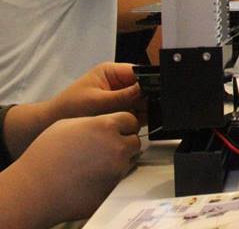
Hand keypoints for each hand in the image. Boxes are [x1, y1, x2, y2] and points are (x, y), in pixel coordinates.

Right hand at [12, 113, 140, 224]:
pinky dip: (110, 178)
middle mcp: (116, 147)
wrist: (33, 188)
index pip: (131, 120)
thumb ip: (95, 121)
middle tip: (103, 149)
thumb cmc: (45, 156)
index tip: (117, 129)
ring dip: (118, 161)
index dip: (123, 125)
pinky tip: (92, 177)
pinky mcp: (113, 189)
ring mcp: (116, 170)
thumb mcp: (68, 124)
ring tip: (94, 164)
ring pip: (129, 162)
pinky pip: (119, 180)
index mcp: (106, 127)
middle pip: (133, 141)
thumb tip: (108, 122)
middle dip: (123, 143)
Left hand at [48, 62, 145, 125]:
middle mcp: (118, 82)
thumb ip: (124, 96)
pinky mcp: (119, 110)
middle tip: (144, 111)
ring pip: (141, 102)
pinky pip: (135, 113)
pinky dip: (136, 119)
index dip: (149, 82)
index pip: (139, 72)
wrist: (50, 124)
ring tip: (133, 120)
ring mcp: (120, 97)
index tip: (157, 94)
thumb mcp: (98, 101)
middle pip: (143, 88)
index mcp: (112, 71)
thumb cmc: (69, 108)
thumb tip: (147, 90)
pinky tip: (132, 125)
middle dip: (145, 100)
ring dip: (141, 111)